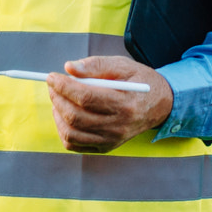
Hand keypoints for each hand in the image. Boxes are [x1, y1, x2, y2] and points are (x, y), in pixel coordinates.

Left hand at [47, 55, 173, 151]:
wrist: (159, 105)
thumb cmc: (138, 81)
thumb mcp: (122, 65)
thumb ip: (95, 65)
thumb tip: (69, 68)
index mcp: (125, 104)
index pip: (86, 98)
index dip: (64, 87)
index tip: (52, 77)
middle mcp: (119, 126)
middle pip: (76, 117)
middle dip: (58, 99)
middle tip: (54, 86)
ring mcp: (112, 140)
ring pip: (71, 133)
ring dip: (57, 114)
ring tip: (59, 99)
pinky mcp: (106, 147)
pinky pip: (75, 144)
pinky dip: (63, 130)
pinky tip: (65, 115)